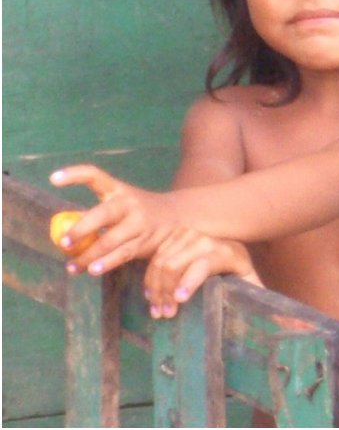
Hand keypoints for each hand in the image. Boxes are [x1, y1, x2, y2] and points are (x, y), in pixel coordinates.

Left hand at [49, 164, 175, 275]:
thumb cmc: (138, 211)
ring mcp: (139, 223)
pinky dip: (107, 263)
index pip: (95, 176)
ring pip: (111, 240)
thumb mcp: (122, 204)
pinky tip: (93, 270)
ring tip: (72, 266)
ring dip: (89, 255)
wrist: (178, 216)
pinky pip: (123, 254)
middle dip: (82, 228)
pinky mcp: (145, 241)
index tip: (53, 179)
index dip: (74, 175)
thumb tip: (65, 232)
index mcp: (118, 190)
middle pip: (103, 213)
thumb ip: (99, 214)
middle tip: (64, 243)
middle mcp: (129, 203)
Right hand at [144, 228, 261, 318]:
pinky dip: (151, 275)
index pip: (205, 262)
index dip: (191, 279)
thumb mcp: (253, 290)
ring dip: (156, 285)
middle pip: (178, 260)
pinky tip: (150, 295)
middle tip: (165, 315)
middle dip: (167, 288)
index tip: (180, 300)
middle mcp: (209, 240)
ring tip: (157, 310)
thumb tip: (288, 326)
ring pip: (164, 257)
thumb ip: (263, 304)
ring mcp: (191, 235)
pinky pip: (157, 253)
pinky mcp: (177, 236)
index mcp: (230, 253)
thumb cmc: (244, 280)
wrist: (235, 254)